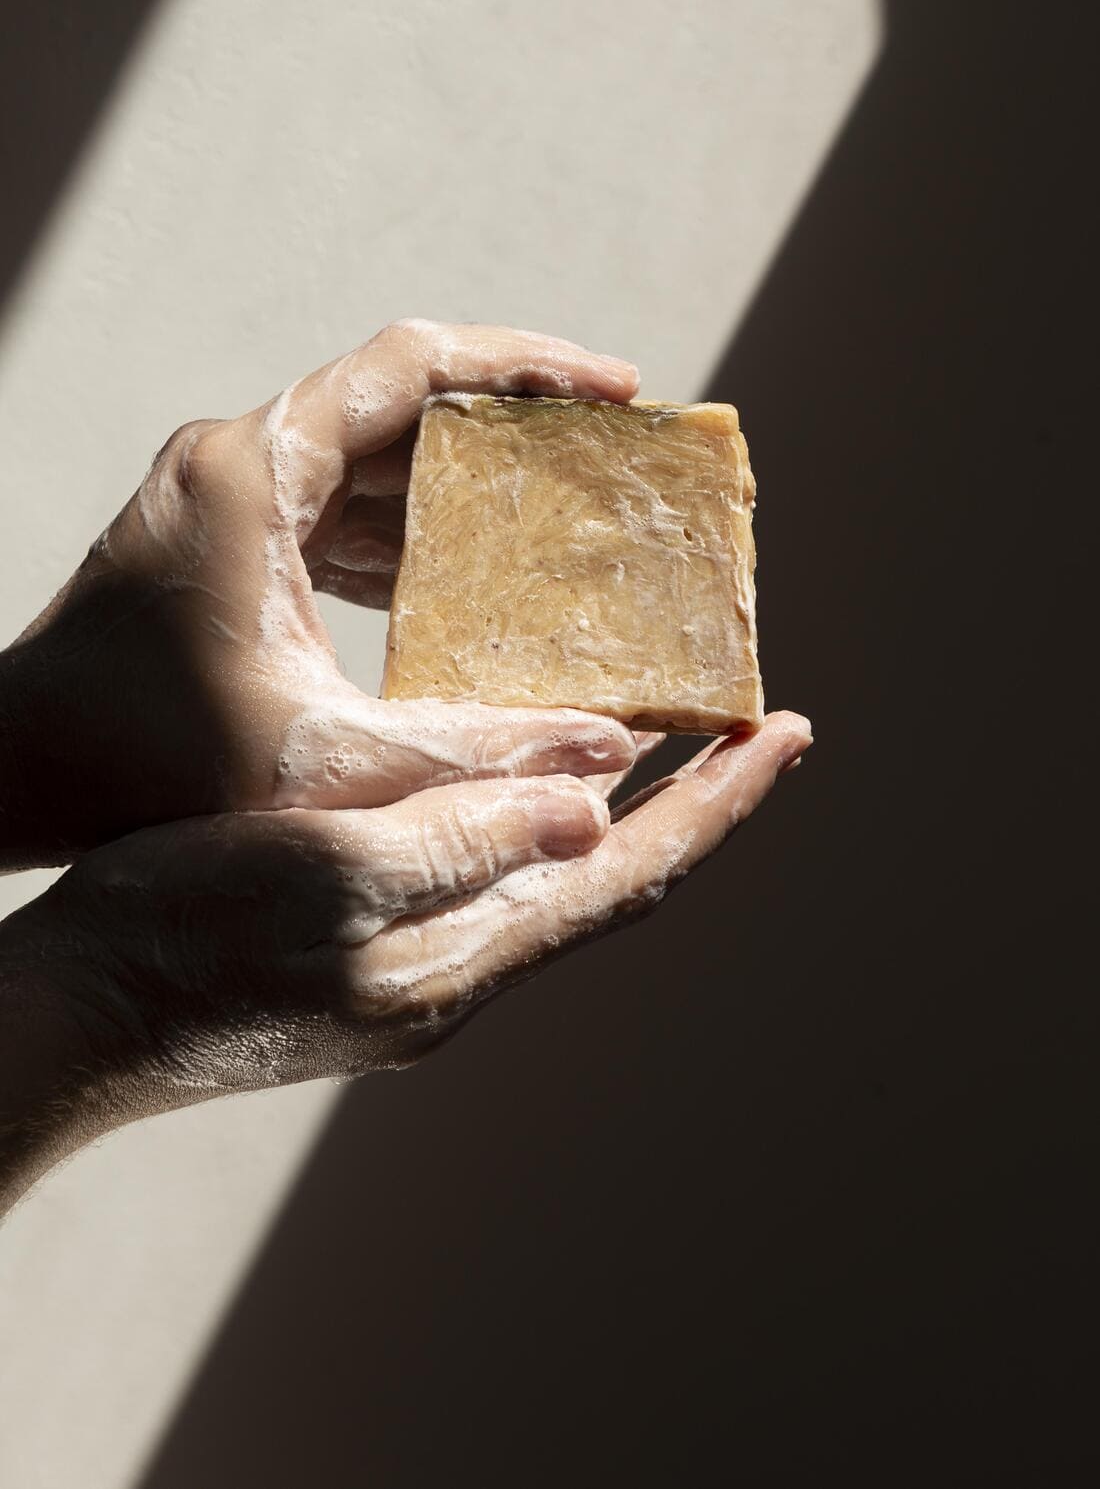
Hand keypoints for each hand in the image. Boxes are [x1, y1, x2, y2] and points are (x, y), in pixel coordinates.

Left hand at [0, 323, 638, 866]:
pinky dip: (406, 538)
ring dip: (460, 487)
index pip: (411, 363)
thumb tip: (603, 753)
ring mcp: (228, 500)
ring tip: (557, 518)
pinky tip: (466, 586)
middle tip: (605, 458)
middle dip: (510, 428)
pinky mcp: (226, 544)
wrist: (18, 772)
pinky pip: (337, 512)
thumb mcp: (322, 763)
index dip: (526, 363)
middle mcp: (239, 463)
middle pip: (401, 404)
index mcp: (254, 472)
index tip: (615, 387)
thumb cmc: (139, 763)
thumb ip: (470, 754)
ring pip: (372, 459)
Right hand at [0, 711, 809, 1211]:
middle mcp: (457, 972)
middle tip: (742, 723)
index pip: (633, 874)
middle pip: (610, 881)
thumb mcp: (323, 874)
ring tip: (654, 735)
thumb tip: (594, 816)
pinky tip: (512, 780)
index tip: (786, 730)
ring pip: (550, 878)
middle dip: (688, 802)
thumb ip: (460, 842)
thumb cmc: (181, 938)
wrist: (75, 1012)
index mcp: (462, 956)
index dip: (719, 802)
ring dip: (616, 809)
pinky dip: (531, 819)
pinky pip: (485, 877)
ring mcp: (412, 968)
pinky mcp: (363, 951)